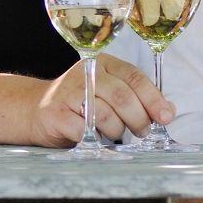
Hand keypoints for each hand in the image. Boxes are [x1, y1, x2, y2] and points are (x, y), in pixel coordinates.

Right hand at [30, 53, 174, 146]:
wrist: (35, 108)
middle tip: (142, 131)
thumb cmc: (80, 101)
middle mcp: (87, 72)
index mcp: (104, 63)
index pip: (134, 77)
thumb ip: (134, 96)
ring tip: (115, 134)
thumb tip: (167, 111)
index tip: (166, 115)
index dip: (153, 98)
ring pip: (106, 115)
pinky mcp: (57, 113)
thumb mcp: (106, 90)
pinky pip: (85, 131)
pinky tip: (96, 138)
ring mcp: (70, 92)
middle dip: (138, 118)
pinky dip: (96, 139)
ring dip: (117, 131)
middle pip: (122, 96)